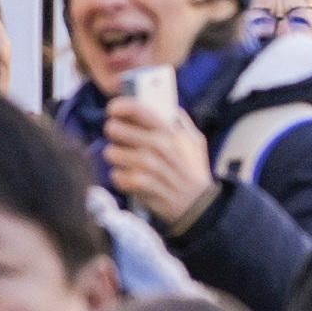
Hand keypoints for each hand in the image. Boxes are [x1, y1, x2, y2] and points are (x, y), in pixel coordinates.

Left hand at [102, 92, 217, 230]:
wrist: (198, 205)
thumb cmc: (192, 170)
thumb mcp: (194, 141)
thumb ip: (180, 122)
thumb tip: (166, 105)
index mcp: (170, 132)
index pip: (140, 110)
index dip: (121, 106)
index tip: (113, 110)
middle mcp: (161, 147)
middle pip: (118, 130)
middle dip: (113, 132)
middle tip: (116, 135)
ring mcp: (153, 167)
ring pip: (115, 154)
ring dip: (115, 156)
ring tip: (121, 158)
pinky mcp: (145, 187)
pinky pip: (119, 177)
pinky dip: (120, 177)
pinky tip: (126, 177)